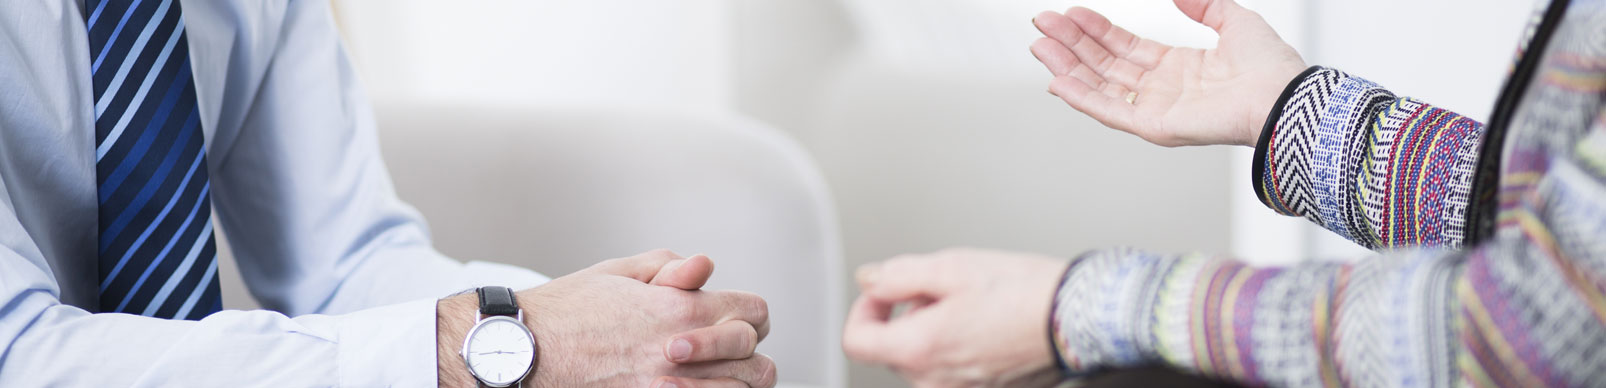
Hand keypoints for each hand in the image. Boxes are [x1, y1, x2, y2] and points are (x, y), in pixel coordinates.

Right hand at [438, 250, 775, 387]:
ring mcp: (671, 386)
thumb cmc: (567, 310)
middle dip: (746, 352)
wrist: (526, 351)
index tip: (733, 315)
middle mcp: (684, 351)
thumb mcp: (620, 272)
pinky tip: (695, 387)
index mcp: (681, 308)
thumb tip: (705, 269)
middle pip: (756, 361)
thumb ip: (671, 268)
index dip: (749, 313)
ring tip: (715, 374)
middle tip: (726, 350)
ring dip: (734, 382)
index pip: (755, 314)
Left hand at [841, 248, 1069, 387]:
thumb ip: (897, 276)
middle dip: (907, 315)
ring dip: (934, 331)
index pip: (856, 341)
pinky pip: (954, 371)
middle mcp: (935, 381)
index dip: (863, 310)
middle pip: (893, 349)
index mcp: (920, 349)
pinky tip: (987, 324)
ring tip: (972, 305)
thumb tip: (869, 281)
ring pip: (925, 360)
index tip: (882, 294)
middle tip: (942, 288)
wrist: (1079, 317)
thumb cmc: (1024, 293)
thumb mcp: (951, 267)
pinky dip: (959, 347)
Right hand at [1030, 0, 1305, 146]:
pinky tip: (1058, 81)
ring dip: (1067, 66)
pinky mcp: (1154, 126)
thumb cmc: (1271, 68)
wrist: (1284, 96)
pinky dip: (1081, 97)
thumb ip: (1205, 5)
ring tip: (1041, 46)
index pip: (1124, 47)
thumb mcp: (1235, 20)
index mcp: (1178, 68)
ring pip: (1099, 86)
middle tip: (1043, 24)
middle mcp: (1162, 90)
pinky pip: (1111, 111)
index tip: (1071, 13)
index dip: (1096, 30)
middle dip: (1071, 44)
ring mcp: (1155, 109)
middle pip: (1104, 64)